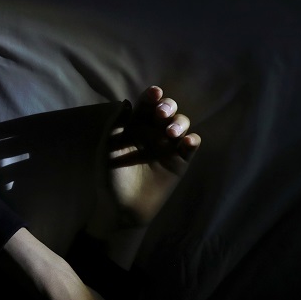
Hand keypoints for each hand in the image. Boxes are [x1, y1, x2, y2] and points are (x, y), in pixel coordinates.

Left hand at [106, 85, 200, 226]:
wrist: (121, 207)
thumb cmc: (110, 176)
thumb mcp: (108, 148)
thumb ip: (117, 125)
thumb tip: (127, 102)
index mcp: (134, 126)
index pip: (145, 105)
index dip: (151, 96)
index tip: (154, 92)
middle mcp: (152, 133)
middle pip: (167, 110)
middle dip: (168, 106)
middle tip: (161, 114)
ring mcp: (167, 146)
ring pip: (181, 124)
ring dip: (179, 123)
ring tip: (170, 133)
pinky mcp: (180, 162)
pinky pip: (190, 147)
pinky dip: (192, 141)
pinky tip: (187, 142)